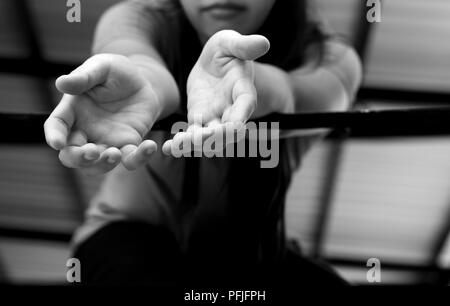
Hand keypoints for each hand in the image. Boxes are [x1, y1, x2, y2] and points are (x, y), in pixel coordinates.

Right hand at [44, 54, 161, 174]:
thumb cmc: (116, 72)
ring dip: (103, 165)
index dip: (54, 136)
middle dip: (78, 158)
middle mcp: (86, 131)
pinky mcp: (128, 144)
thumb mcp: (101, 67)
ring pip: (97, 165)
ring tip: (115, 154)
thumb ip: (84, 77)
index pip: (56, 127)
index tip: (57, 143)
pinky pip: (130, 159)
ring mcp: (106, 141)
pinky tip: (150, 145)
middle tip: (91, 152)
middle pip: (72, 155)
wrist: (143, 81)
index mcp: (72, 111)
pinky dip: (139, 158)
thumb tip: (61, 83)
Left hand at [162, 30, 269, 155]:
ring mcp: (216, 118)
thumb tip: (264, 42)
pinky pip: (192, 134)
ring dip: (196, 143)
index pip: (245, 106)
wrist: (213, 61)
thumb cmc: (226, 49)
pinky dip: (182, 143)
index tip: (233, 128)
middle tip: (201, 138)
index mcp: (244, 91)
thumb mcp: (231, 42)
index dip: (240, 117)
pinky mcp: (199, 120)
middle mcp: (232, 110)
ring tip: (180, 145)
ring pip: (210, 137)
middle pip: (229, 129)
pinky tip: (168, 148)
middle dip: (217, 137)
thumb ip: (245, 46)